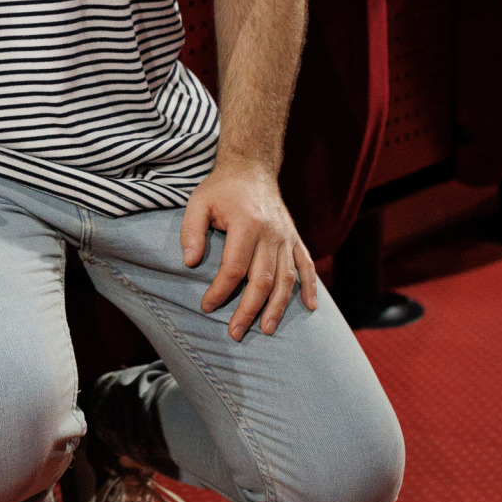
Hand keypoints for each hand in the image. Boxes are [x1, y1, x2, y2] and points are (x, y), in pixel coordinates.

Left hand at [181, 157, 316, 337]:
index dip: (220, 290)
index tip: (206, 306)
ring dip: (277, 307)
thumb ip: (191, 231)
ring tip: (267, 330)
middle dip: (249, 309)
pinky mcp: (295, 238)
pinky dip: (311, 287)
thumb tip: (190, 262)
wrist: (252, 168)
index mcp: (247, 223)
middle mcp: (271, 233)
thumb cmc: (222, 189)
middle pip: (262, 279)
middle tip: (235, 332)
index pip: (234, 267)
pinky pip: (306, 266)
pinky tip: (311, 307)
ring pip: (286, 278)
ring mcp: (286, 237)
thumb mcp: (198, 202)